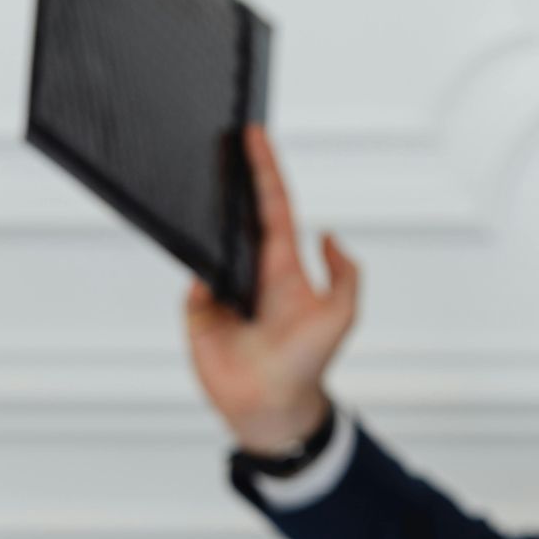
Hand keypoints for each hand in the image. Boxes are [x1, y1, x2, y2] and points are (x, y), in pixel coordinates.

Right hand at [184, 125, 359, 454]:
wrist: (275, 404)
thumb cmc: (309, 360)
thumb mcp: (343, 315)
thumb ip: (345, 273)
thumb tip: (330, 235)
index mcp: (284, 264)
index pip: (274, 206)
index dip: (266, 170)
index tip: (256, 135)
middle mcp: (250, 269)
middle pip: (236, 212)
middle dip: (231, 175)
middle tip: (224, 137)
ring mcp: (221, 288)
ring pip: (206, 242)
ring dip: (205, 216)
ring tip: (206, 179)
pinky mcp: (198, 313)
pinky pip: (192, 284)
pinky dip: (199, 276)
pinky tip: (212, 276)